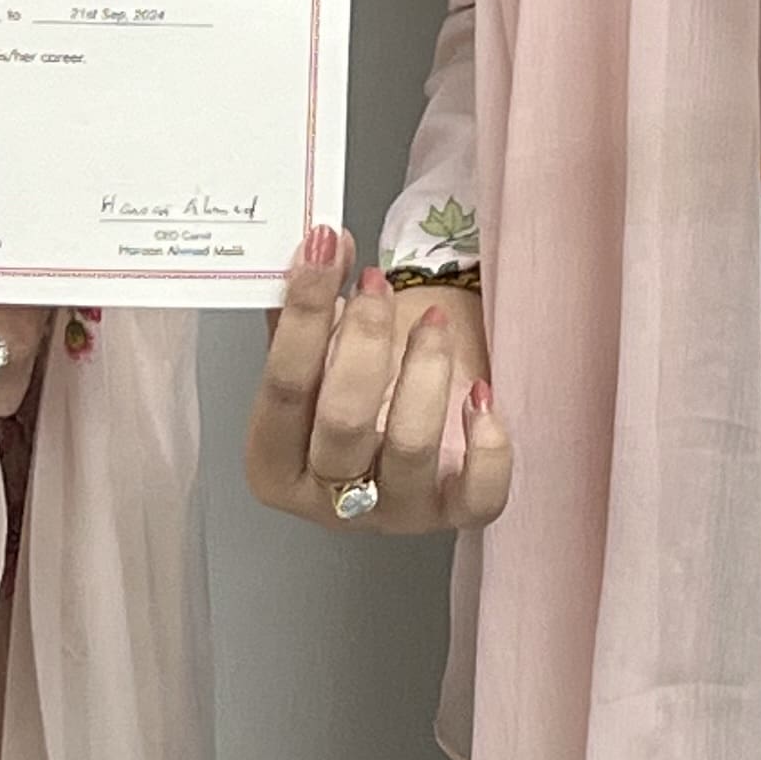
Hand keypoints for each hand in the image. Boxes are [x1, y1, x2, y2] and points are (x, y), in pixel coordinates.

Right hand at [246, 226, 510, 534]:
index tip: (324, 251)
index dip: (303, 316)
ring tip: (432, 319)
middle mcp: (328, 500)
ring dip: (425, 368)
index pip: (282, 391)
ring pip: (410, 447)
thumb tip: (326, 245)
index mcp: (274, 463)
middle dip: (364, 341)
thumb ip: (312, 304)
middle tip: (378, 284)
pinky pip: (478, 493)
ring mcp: (394, 512)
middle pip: (342, 424)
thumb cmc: (354, 385)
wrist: (406, 415)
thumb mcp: (320, 347)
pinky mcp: (454, 514)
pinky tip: (480, 393)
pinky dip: (486, 442)